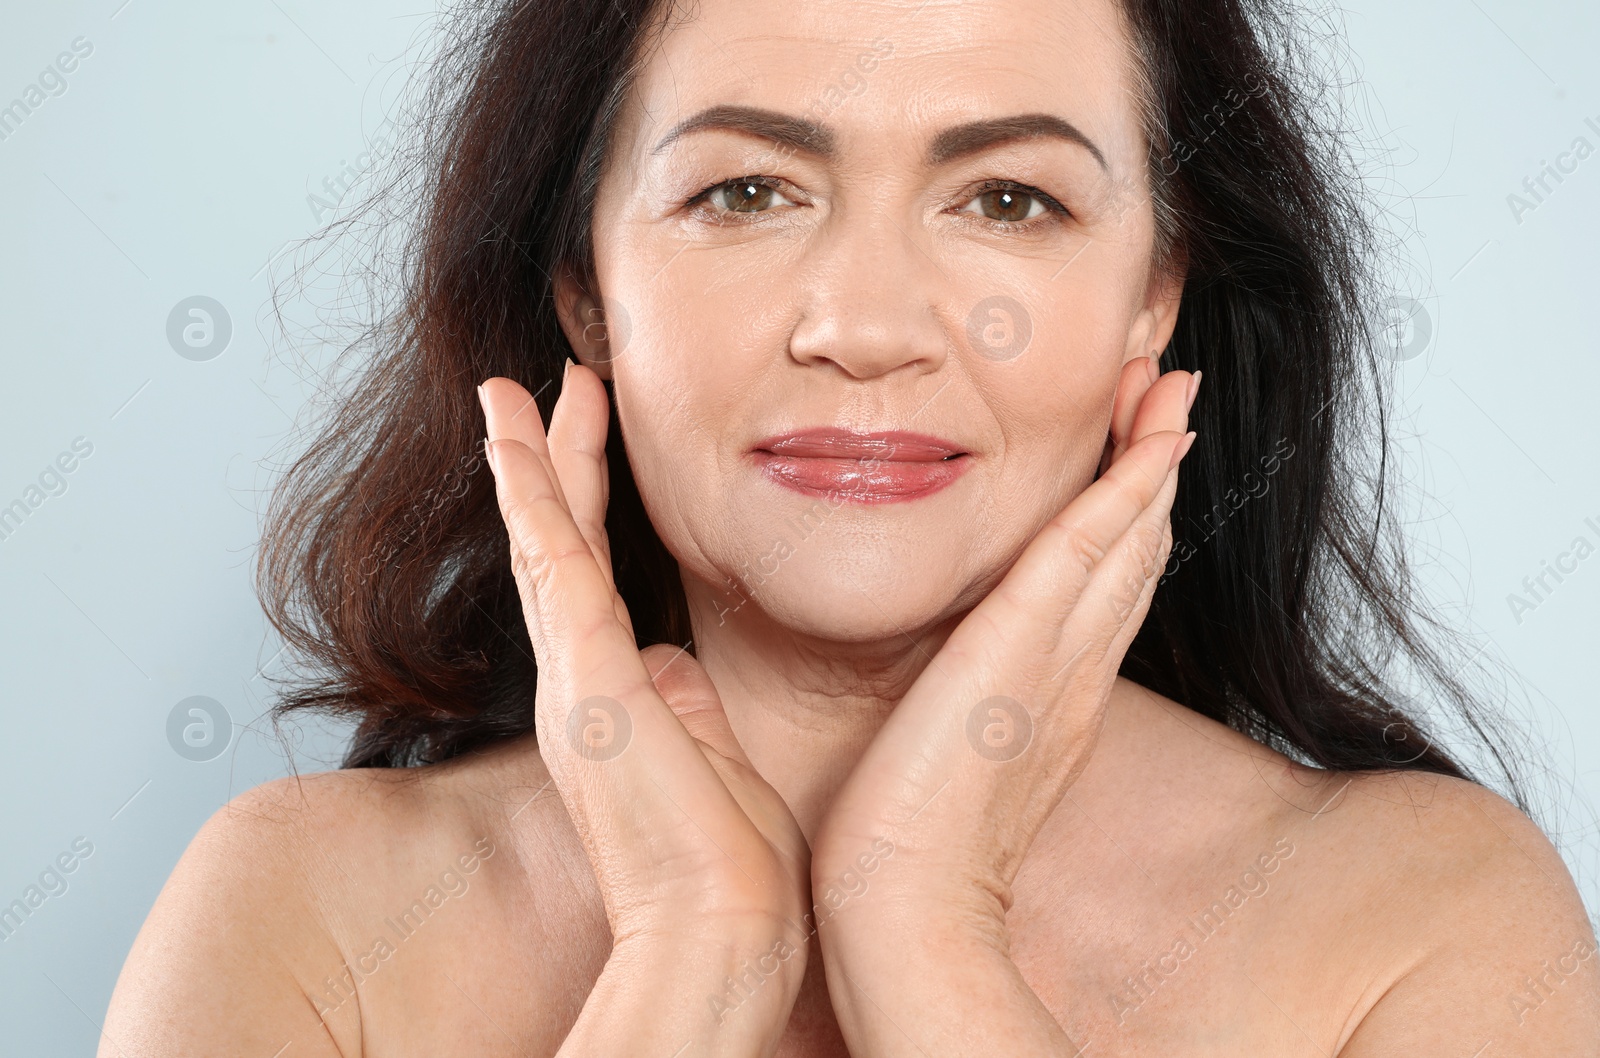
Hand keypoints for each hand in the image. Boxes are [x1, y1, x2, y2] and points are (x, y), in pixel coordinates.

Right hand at [480, 367, 808, 1054]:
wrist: (725, 932)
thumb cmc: (735, 868)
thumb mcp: (718, 762)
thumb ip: (690, 707)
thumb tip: (681, 667)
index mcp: (615, 703)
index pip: (598, 581)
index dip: (591, 508)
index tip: (590, 443)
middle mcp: (580, 686)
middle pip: (561, 550)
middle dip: (554, 465)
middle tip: (544, 393)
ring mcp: (576, 679)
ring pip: (545, 543)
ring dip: (532, 461)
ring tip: (513, 393)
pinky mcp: (586, 676)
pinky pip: (551, 561)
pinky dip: (529, 494)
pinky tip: (511, 438)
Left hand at [810, 358, 1197, 1053]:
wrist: (905, 905)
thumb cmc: (905, 847)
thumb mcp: (940, 758)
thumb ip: (947, 709)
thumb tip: (927, 685)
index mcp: (1052, 695)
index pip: (1101, 588)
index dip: (1126, 515)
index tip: (1131, 453)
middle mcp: (1073, 670)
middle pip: (1132, 552)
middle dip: (1154, 469)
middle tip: (1169, 393)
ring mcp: (1057, 657)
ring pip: (1126, 537)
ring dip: (1153, 457)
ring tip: (1170, 386)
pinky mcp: (1022, 649)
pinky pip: (1089, 550)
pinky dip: (1128, 490)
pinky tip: (1152, 439)